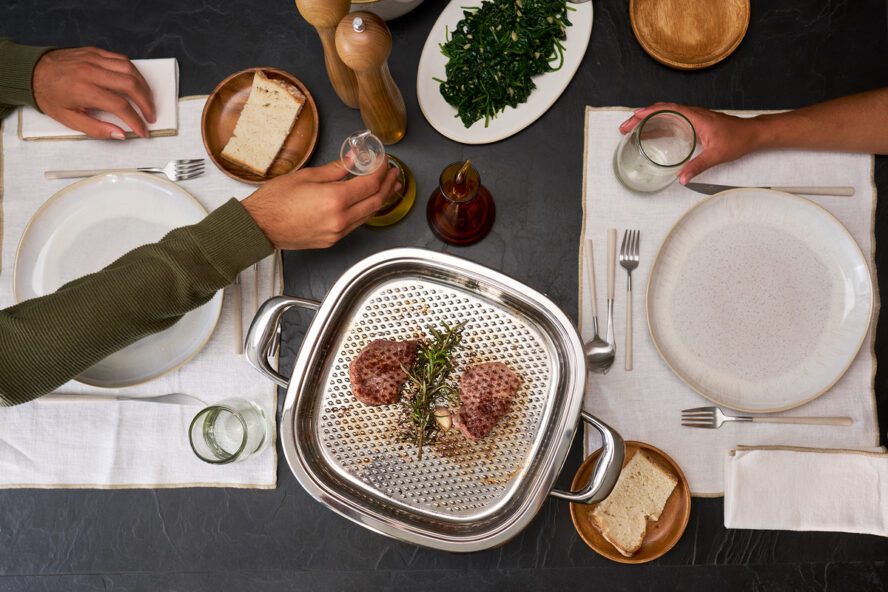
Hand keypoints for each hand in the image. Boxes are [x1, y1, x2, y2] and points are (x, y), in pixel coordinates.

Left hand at [32, 47, 155, 139]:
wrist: (32, 71)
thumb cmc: (50, 95)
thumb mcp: (69, 120)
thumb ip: (96, 129)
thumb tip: (120, 134)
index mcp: (83, 90)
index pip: (120, 105)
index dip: (136, 120)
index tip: (142, 130)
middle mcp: (90, 71)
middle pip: (130, 84)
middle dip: (146, 103)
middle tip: (150, 116)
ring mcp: (93, 59)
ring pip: (130, 69)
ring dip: (143, 87)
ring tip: (147, 100)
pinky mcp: (94, 52)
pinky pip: (121, 59)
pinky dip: (133, 72)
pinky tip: (136, 83)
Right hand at [241, 158, 399, 249]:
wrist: (259, 227)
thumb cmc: (275, 201)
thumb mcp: (307, 175)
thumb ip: (336, 168)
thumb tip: (354, 159)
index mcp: (334, 199)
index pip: (369, 183)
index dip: (380, 170)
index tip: (383, 160)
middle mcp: (340, 219)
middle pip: (375, 201)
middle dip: (387, 185)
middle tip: (392, 173)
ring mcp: (337, 232)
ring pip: (368, 215)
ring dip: (380, 199)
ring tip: (388, 187)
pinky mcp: (332, 240)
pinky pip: (356, 224)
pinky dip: (366, 211)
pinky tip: (368, 202)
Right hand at [619, 103, 760, 183]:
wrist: (753, 133)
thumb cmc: (738, 139)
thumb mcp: (717, 155)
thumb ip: (698, 166)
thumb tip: (681, 178)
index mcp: (695, 117)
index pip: (667, 109)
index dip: (648, 112)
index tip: (633, 117)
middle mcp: (692, 114)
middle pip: (661, 110)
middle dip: (641, 117)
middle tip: (625, 127)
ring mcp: (693, 117)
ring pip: (665, 114)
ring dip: (648, 120)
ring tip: (632, 129)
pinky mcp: (695, 122)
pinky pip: (672, 119)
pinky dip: (658, 123)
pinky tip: (652, 133)